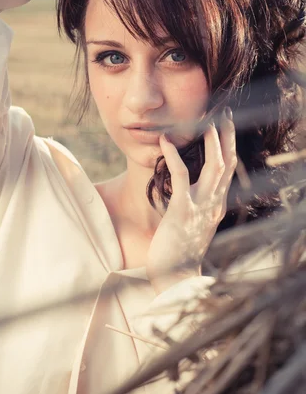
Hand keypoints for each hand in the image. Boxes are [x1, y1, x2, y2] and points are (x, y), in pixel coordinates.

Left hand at [146, 108, 236, 293]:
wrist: (176, 278)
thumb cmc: (180, 253)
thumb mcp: (194, 226)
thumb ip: (197, 208)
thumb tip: (191, 193)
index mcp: (216, 206)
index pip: (227, 170)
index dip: (228, 147)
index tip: (225, 128)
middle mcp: (214, 204)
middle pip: (227, 163)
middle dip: (227, 137)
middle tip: (224, 114)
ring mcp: (201, 207)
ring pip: (214, 166)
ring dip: (211, 141)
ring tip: (207, 121)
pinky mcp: (182, 211)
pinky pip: (182, 177)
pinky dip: (173, 156)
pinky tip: (164, 142)